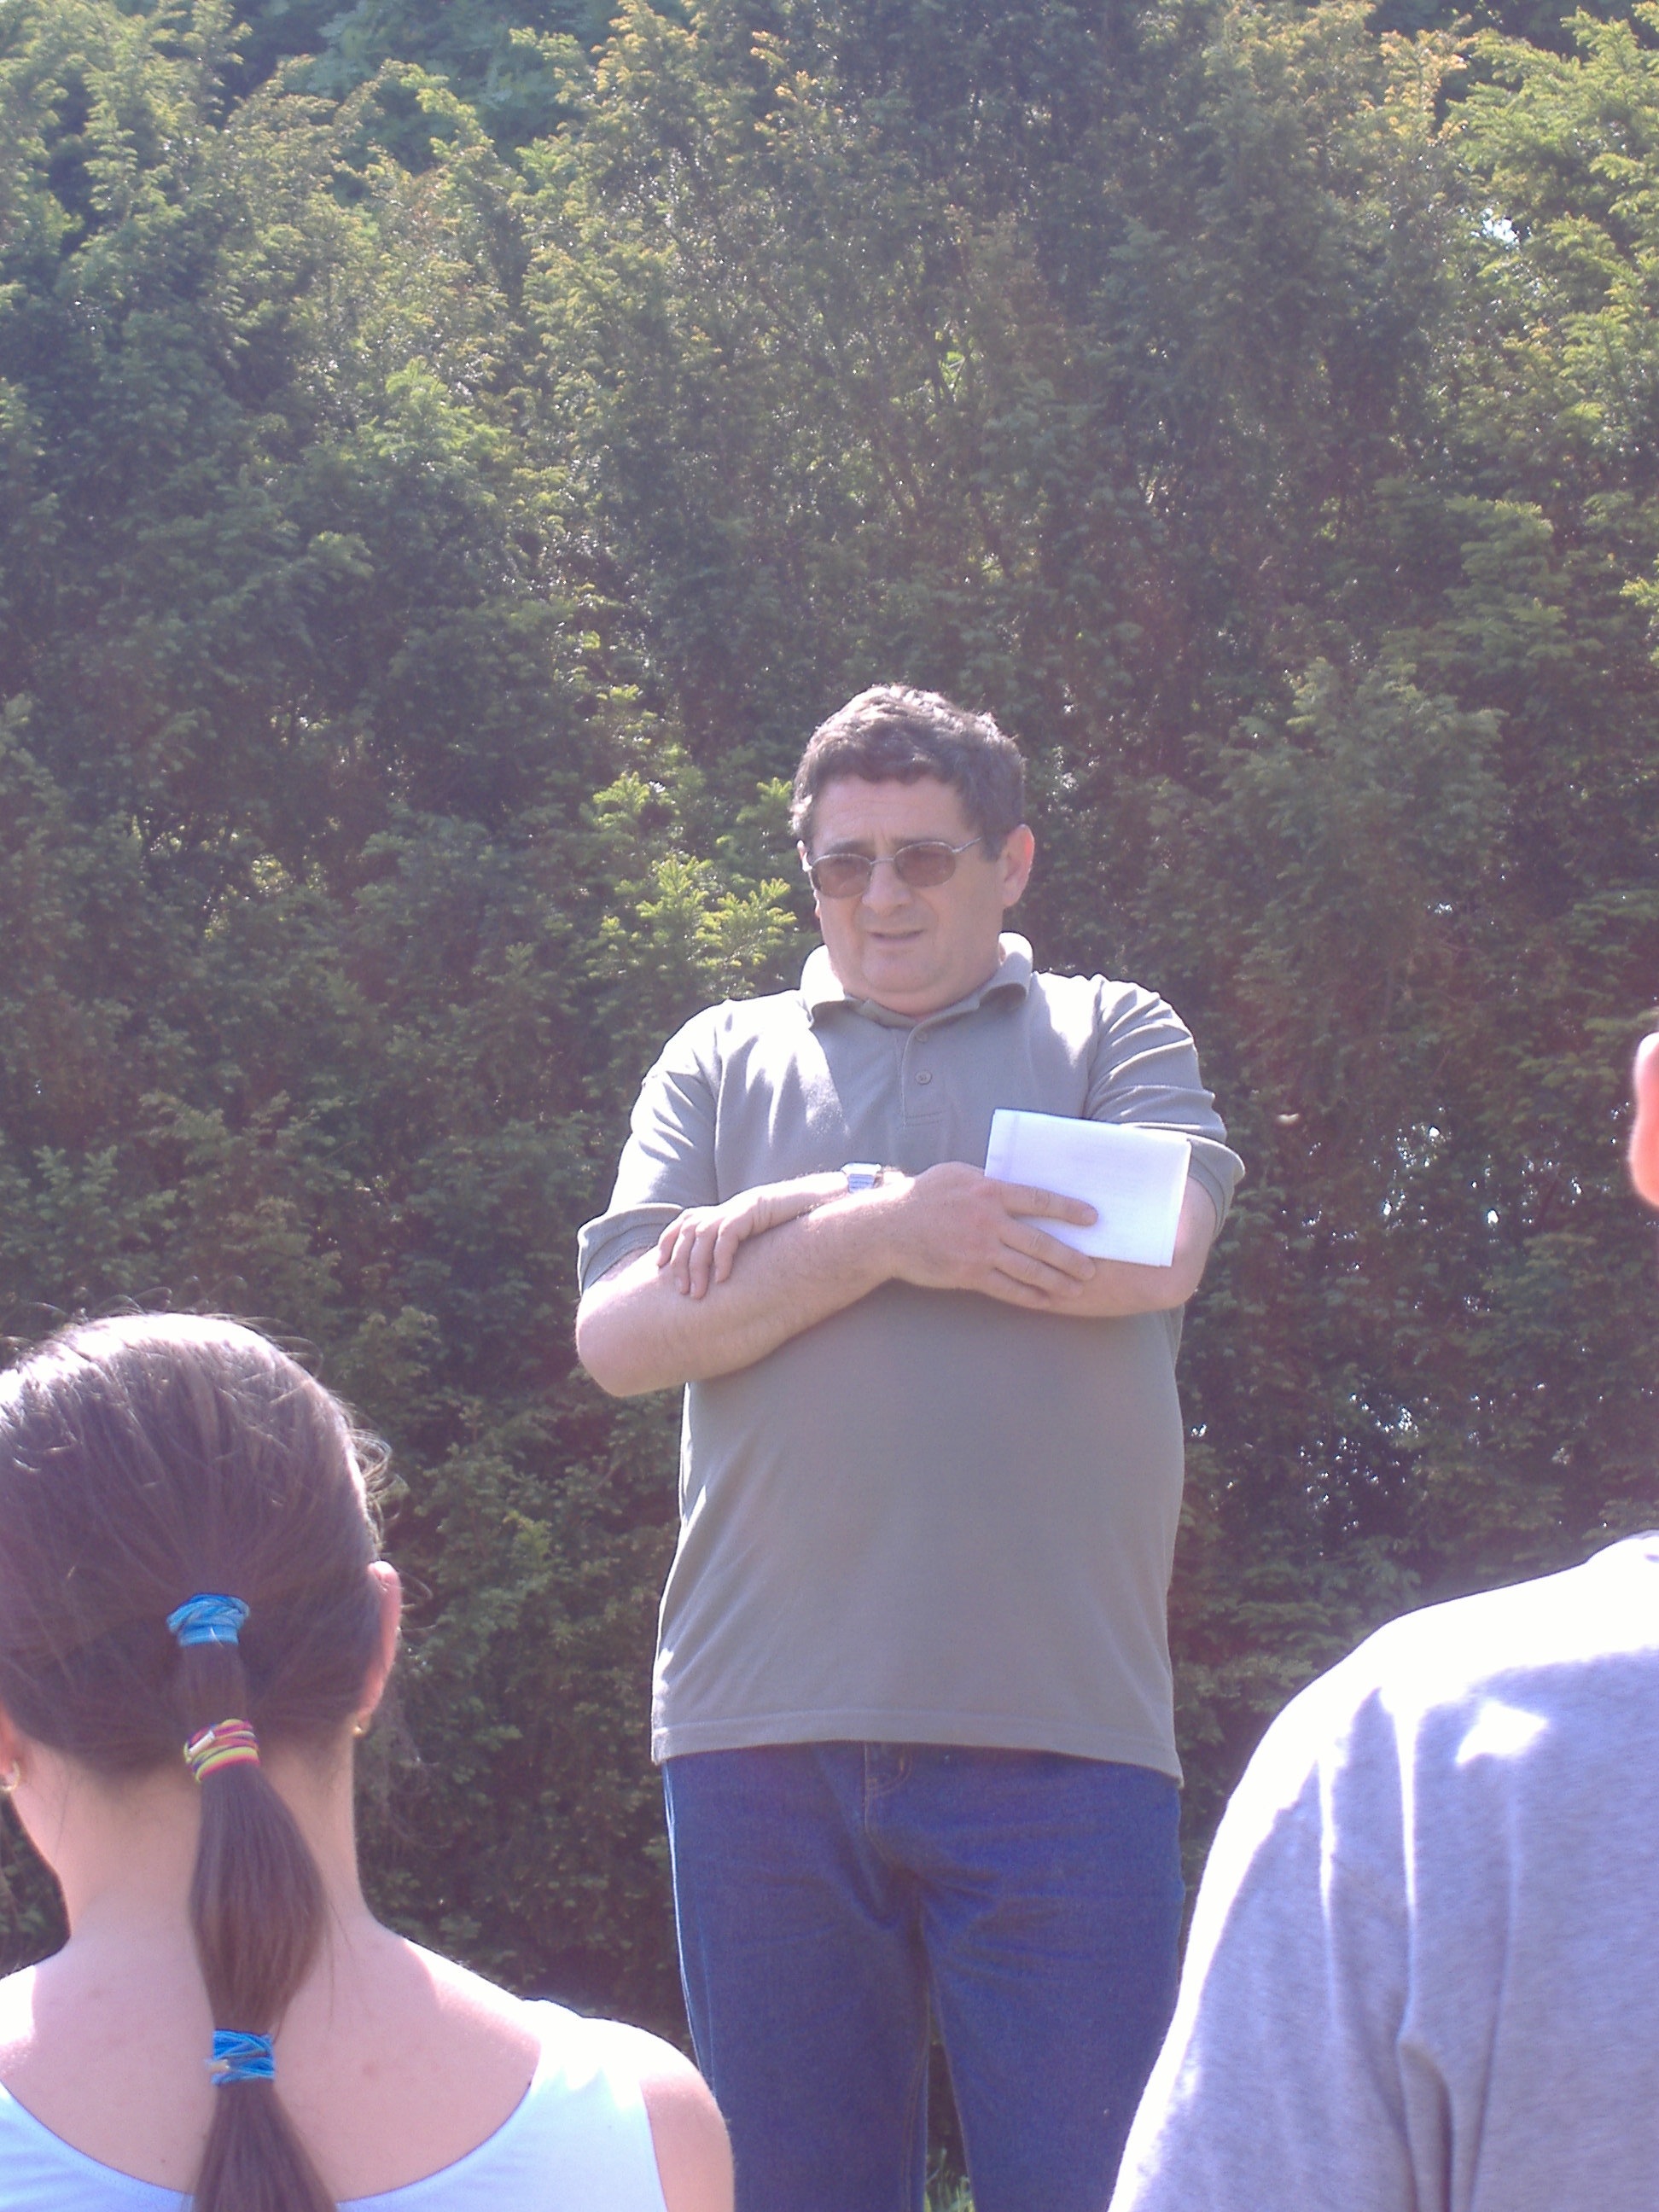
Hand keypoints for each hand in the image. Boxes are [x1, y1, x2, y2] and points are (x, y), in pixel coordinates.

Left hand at [656, 1175, 840, 1297]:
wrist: (825, 1202)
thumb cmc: (796, 1227)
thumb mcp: (762, 1242)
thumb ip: (742, 1253)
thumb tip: (724, 1281)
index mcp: (726, 1212)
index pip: (685, 1221)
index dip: (668, 1241)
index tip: (659, 1267)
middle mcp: (728, 1207)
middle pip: (688, 1230)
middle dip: (679, 1262)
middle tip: (681, 1293)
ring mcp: (740, 1206)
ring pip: (702, 1234)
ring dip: (696, 1266)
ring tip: (697, 1293)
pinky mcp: (754, 1208)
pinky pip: (728, 1234)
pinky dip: (720, 1257)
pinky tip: (722, 1280)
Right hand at [875, 1163, 1098, 1307]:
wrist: (887, 1229)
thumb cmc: (922, 1197)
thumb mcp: (956, 1176)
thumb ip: (988, 1181)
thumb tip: (1016, 1183)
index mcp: (988, 1190)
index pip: (1038, 1199)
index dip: (1069, 1210)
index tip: (1092, 1218)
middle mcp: (988, 1220)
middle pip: (1040, 1241)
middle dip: (1070, 1257)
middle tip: (1091, 1268)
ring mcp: (978, 1249)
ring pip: (1028, 1269)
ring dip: (1056, 1281)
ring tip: (1076, 1288)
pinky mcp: (967, 1273)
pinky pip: (1005, 1288)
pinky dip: (1028, 1296)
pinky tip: (1044, 1301)